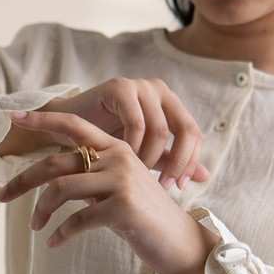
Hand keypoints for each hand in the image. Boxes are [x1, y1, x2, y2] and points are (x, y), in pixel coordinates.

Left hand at [0, 109, 215, 273]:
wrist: (180, 243)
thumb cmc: (143, 218)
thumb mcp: (115, 190)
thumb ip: (89, 179)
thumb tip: (51, 182)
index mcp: (116, 148)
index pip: (73, 126)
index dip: (42, 120)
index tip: (13, 117)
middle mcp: (118, 158)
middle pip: (56, 163)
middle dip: (22, 180)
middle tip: (1, 197)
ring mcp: (121, 181)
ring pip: (61, 189)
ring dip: (41, 211)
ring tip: (36, 227)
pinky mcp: (122, 207)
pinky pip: (77, 219)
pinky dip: (61, 233)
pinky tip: (55, 243)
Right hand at [41, 77, 209, 190]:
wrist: (66, 128)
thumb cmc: (107, 140)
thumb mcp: (145, 152)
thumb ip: (172, 160)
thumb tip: (206, 176)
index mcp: (170, 103)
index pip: (194, 133)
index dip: (190, 161)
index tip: (179, 187)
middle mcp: (159, 90)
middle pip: (185, 129)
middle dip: (177, 162)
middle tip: (165, 185)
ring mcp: (140, 85)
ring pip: (160, 129)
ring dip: (151, 157)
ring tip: (139, 175)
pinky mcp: (120, 87)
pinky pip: (136, 123)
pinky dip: (133, 146)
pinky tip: (123, 161)